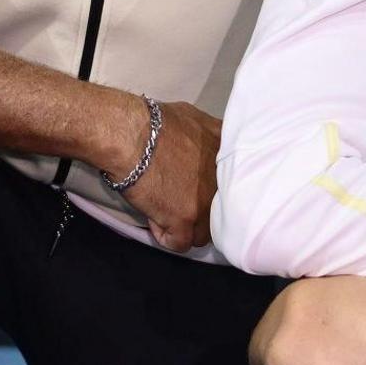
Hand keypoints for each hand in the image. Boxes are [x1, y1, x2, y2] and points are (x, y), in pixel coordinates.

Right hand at [105, 96, 221, 250]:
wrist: (133, 136)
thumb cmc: (156, 123)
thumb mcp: (198, 120)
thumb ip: (211, 136)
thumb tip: (208, 141)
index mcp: (230, 161)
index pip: (232, 190)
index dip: (212, 192)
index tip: (197, 191)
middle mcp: (224, 185)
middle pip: (219, 214)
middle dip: (201, 210)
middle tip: (181, 202)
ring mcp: (206, 204)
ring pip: (202, 234)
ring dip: (185, 227)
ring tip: (166, 212)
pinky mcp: (184, 221)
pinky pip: (180, 244)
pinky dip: (165, 236)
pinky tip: (155, 220)